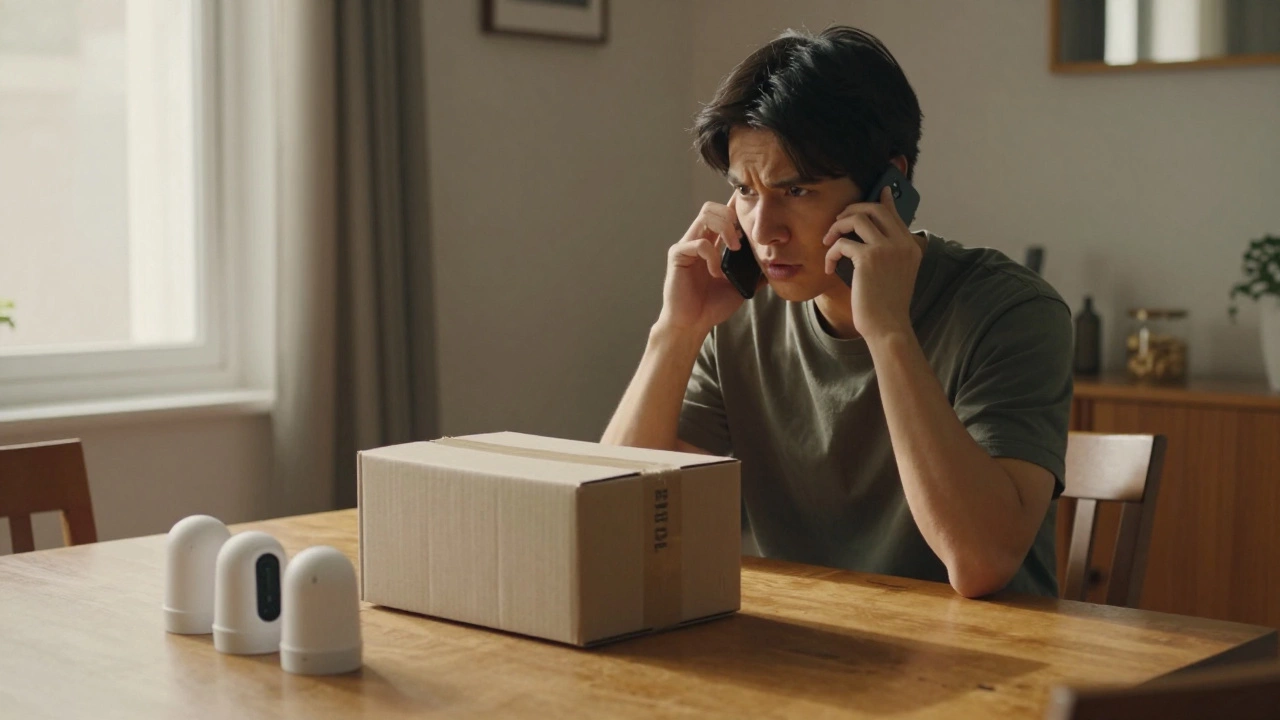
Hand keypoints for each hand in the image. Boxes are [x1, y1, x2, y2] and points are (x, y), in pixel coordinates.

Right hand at [656, 195, 750, 335]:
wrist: (693, 324)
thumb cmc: (711, 306)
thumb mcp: (740, 286)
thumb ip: (753, 272)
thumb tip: (775, 265)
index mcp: (711, 244)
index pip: (722, 215)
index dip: (735, 207)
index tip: (751, 209)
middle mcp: (698, 240)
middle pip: (713, 207)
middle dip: (732, 217)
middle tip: (741, 241)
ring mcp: (687, 246)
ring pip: (706, 216)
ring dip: (725, 229)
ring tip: (734, 250)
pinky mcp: (678, 255)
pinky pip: (698, 243)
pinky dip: (712, 256)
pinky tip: (716, 273)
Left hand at [821, 185, 922, 341]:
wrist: (888, 327)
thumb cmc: (887, 305)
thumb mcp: (896, 274)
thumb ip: (889, 253)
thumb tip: (869, 238)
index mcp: (911, 246)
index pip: (894, 213)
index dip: (883, 200)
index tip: (880, 189)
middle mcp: (902, 243)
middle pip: (874, 208)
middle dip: (851, 211)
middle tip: (837, 223)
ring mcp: (886, 248)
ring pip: (857, 218)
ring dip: (837, 227)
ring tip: (828, 242)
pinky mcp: (868, 258)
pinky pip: (842, 243)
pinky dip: (830, 253)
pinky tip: (828, 268)